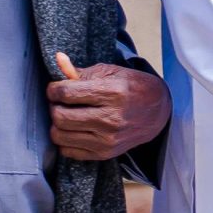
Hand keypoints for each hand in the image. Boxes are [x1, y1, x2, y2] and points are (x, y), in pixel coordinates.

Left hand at [47, 53, 169, 162]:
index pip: (66, 93)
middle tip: (61, 102)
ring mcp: (107, 139)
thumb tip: (58, 59)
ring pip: (60, 136)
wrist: (158, 113)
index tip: (56, 88)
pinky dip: (65, 140)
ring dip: (57, 124)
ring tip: (67, 115)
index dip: (54, 89)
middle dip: (54, 106)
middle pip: (60, 116)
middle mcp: (111, 118)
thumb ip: (81, 71)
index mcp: (113, 93)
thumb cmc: (132, 88)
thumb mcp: (111, 72)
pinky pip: (68, 151)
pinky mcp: (104, 153)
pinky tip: (75, 129)